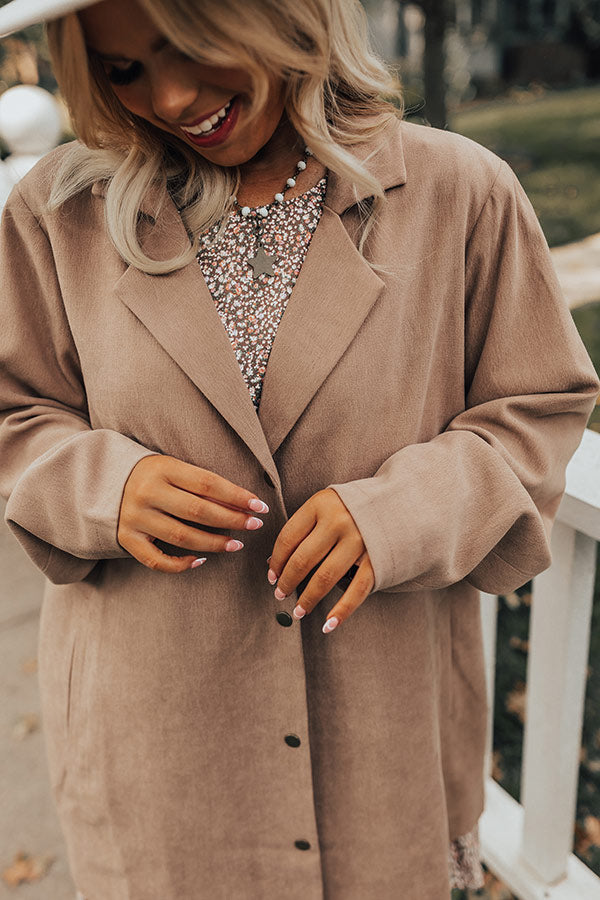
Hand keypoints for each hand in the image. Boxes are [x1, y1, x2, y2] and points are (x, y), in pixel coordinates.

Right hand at [117, 454, 268, 572]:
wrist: (101, 481)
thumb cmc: (150, 475)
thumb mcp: (171, 467)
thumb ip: (200, 483)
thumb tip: (242, 503)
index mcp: (162, 468)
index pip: (208, 483)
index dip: (237, 496)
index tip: (260, 506)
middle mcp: (147, 492)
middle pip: (198, 511)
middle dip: (232, 520)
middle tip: (254, 525)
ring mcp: (135, 517)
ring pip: (182, 536)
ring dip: (214, 543)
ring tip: (236, 544)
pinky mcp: (126, 539)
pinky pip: (157, 559)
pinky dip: (181, 564)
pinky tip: (201, 561)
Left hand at [268, 488, 374, 632]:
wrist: (400, 502)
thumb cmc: (355, 506)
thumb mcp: (326, 505)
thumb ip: (303, 529)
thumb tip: (275, 564)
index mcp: (321, 504)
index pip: (288, 538)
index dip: (277, 561)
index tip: (272, 576)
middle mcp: (339, 521)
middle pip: (303, 559)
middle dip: (287, 582)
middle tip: (280, 594)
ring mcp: (360, 540)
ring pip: (325, 577)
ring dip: (308, 599)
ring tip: (298, 611)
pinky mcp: (378, 559)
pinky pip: (357, 590)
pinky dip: (342, 611)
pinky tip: (329, 624)